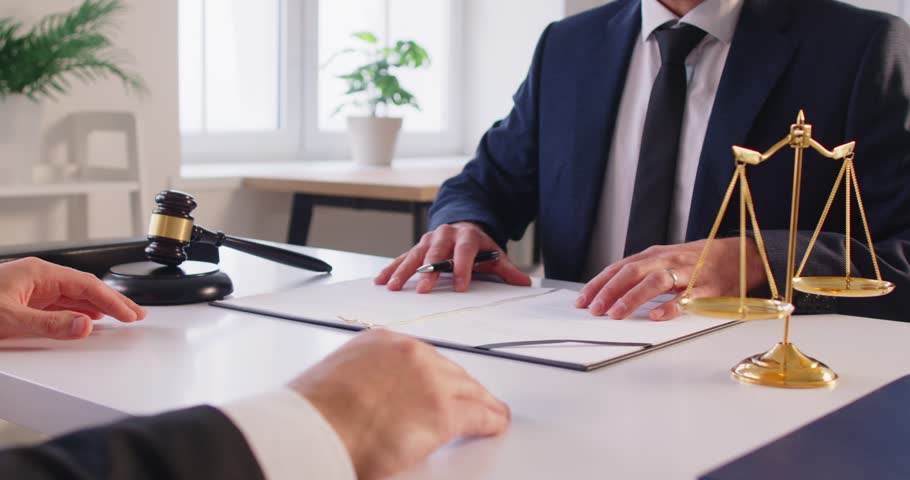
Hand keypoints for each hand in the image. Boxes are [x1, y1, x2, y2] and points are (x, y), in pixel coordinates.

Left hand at [0, 257, 145, 339]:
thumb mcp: (9, 318)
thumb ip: (49, 323)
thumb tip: (85, 325)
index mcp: (38, 273)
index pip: (86, 285)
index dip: (111, 300)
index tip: (129, 315)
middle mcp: (37, 277)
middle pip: (85, 287)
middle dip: (113, 300)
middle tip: (136, 314)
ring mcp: (31, 288)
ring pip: (75, 296)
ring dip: (99, 306)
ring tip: (121, 315)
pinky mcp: (24, 300)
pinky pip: (61, 304)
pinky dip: (80, 311)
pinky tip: (87, 318)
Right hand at [289, 329, 509, 479]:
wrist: (314, 430)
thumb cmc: (314, 413)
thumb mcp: (336, 378)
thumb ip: (362, 379)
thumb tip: (367, 397)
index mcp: (381, 342)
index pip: (421, 357)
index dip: (435, 375)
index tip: (439, 384)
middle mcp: (410, 353)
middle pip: (450, 370)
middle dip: (461, 388)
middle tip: (471, 400)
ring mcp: (431, 380)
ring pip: (469, 390)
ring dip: (480, 403)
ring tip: (490, 412)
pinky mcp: (444, 413)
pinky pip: (479, 415)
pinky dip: (490, 421)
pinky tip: (494, 424)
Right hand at [374, 221, 530, 292]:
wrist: (463, 225)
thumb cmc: (477, 244)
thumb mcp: (494, 253)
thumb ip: (506, 269)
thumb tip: (524, 282)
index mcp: (466, 236)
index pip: (465, 252)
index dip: (463, 269)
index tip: (460, 287)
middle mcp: (445, 235)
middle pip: (436, 255)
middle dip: (428, 272)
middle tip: (423, 290)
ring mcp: (428, 240)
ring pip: (414, 256)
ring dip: (403, 272)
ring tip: (393, 286)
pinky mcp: (417, 247)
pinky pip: (402, 257)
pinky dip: (391, 268)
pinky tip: (381, 280)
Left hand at [575, 238, 766, 320]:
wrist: (737, 255)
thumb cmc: (695, 261)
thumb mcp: (663, 262)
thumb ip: (639, 274)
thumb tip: (608, 292)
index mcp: (653, 256)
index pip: (619, 268)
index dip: (598, 284)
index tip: (582, 300)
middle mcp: (666, 260)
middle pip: (632, 272)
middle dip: (609, 291)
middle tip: (594, 310)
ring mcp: (686, 272)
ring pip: (655, 281)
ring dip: (633, 298)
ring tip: (616, 314)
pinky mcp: (706, 288)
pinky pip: (686, 297)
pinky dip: (670, 307)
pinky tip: (655, 316)